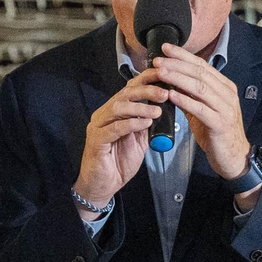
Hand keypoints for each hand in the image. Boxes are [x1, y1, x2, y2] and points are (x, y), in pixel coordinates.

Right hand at [75, 68, 167, 217]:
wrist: (102, 186)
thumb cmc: (118, 162)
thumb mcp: (139, 140)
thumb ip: (147, 124)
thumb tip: (163, 108)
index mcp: (115, 111)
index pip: (130, 89)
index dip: (147, 80)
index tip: (165, 76)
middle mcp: (104, 114)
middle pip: (125, 94)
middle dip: (146, 90)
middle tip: (165, 92)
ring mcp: (98, 126)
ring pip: (118, 107)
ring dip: (140, 107)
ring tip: (157, 110)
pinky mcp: (96, 140)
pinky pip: (114, 128)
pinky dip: (131, 123)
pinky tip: (145, 123)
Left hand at [152, 44, 249, 179]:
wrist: (234, 157)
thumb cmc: (217, 132)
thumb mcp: (203, 110)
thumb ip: (191, 96)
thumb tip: (171, 83)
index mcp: (224, 87)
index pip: (202, 65)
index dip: (183, 56)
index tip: (165, 48)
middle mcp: (227, 94)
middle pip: (200, 73)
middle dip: (177, 65)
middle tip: (158, 61)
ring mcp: (226, 108)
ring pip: (200, 88)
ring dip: (178, 78)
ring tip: (161, 73)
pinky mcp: (220, 124)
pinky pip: (201, 109)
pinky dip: (185, 100)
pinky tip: (171, 95)